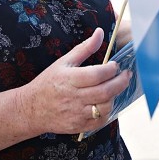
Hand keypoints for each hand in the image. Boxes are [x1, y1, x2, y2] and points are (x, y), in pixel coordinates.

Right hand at [18, 28, 132, 134]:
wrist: (31, 109)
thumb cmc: (48, 83)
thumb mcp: (63, 62)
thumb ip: (84, 48)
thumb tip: (100, 32)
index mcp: (69, 79)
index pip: (97, 74)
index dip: (111, 69)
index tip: (115, 65)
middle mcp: (73, 97)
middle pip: (105, 92)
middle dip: (121, 82)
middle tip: (126, 75)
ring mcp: (76, 114)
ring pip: (104, 107)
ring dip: (114, 97)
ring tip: (115, 88)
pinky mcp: (78, 127)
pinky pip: (100, 122)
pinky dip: (107, 113)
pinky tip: (106, 103)